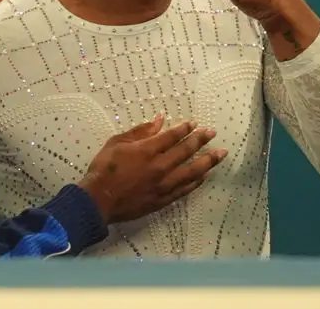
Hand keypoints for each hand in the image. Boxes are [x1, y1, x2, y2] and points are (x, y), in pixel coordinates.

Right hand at [78, 113, 226, 223]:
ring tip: (220, 154)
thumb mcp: (117, 142)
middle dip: (201, 140)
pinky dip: (197, 181)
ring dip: (208, 161)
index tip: (194, 124)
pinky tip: (205, 175)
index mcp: (147, 150)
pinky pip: (185, 189)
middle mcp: (160, 167)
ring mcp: (164, 185)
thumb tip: (159, 119)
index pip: (172, 136)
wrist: (99, 200)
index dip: (185, 128)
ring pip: (192, 171)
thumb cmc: (104, 168)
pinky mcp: (163, 199)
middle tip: (213, 133)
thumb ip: (141, 131)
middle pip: (186, 151)